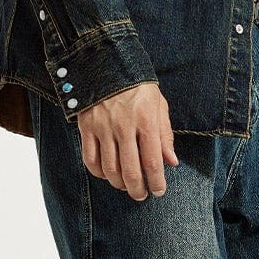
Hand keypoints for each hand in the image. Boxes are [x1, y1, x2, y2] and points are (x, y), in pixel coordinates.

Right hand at [74, 80, 179, 200]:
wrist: (107, 63)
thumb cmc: (138, 88)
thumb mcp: (159, 106)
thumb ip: (165, 135)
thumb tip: (171, 162)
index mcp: (146, 121)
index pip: (152, 162)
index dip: (156, 182)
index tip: (158, 191)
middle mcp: (124, 126)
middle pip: (130, 171)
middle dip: (138, 189)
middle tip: (141, 195)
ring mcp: (103, 128)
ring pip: (110, 169)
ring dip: (119, 184)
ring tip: (126, 186)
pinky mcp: (86, 127)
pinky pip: (90, 159)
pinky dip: (99, 173)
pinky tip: (107, 175)